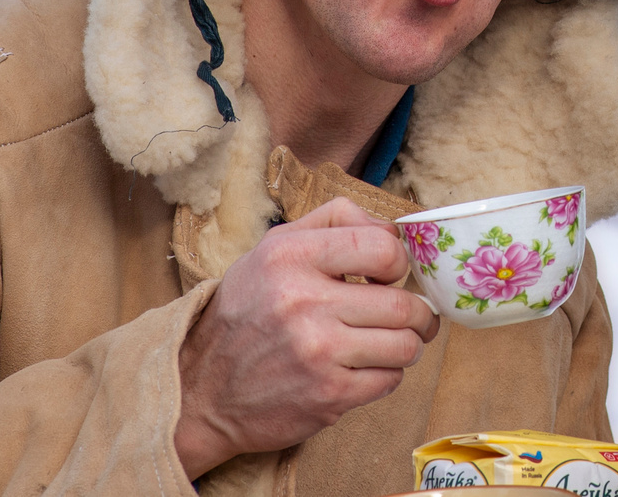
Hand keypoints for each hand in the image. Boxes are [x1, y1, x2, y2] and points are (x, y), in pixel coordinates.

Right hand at [172, 198, 441, 476]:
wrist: (200, 389)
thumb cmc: (247, 312)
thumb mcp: (274, 248)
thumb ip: (334, 222)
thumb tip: (395, 228)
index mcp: (292, 256)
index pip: (384, 247)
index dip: (399, 262)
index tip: (391, 274)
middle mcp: (304, 301)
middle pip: (403, 303)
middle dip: (417, 312)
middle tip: (413, 316)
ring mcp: (318, 352)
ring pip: (405, 344)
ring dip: (408, 344)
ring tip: (394, 341)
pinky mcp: (327, 395)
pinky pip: (390, 380)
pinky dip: (386, 374)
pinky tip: (365, 367)